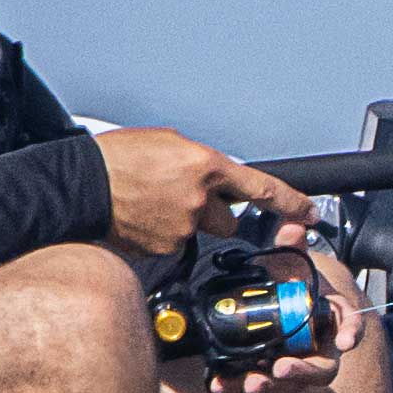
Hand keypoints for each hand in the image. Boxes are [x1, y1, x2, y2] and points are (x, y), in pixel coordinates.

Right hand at [94, 128, 314, 256]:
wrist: (82, 185)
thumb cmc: (118, 158)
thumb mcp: (168, 143)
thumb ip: (199, 162)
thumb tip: (210, 176)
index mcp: (205, 165)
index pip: (261, 188)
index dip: (291, 203)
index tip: (310, 214)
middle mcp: (199, 200)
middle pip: (228, 220)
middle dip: (212, 213)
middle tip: (179, 197)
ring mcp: (182, 228)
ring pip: (198, 233)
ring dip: (184, 222)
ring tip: (151, 204)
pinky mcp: (164, 249)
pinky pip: (174, 245)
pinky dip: (161, 234)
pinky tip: (141, 218)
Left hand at [199, 247, 369, 392]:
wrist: (277, 301)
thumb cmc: (293, 284)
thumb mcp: (292, 263)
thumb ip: (293, 246)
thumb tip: (292, 227)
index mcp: (331, 321)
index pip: (350, 329)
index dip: (351, 334)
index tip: (345, 342)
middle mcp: (316, 349)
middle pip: (318, 370)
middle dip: (300, 372)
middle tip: (279, 368)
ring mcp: (294, 366)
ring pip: (286, 385)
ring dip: (267, 386)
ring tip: (247, 383)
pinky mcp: (269, 377)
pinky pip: (256, 389)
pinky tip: (220, 386)